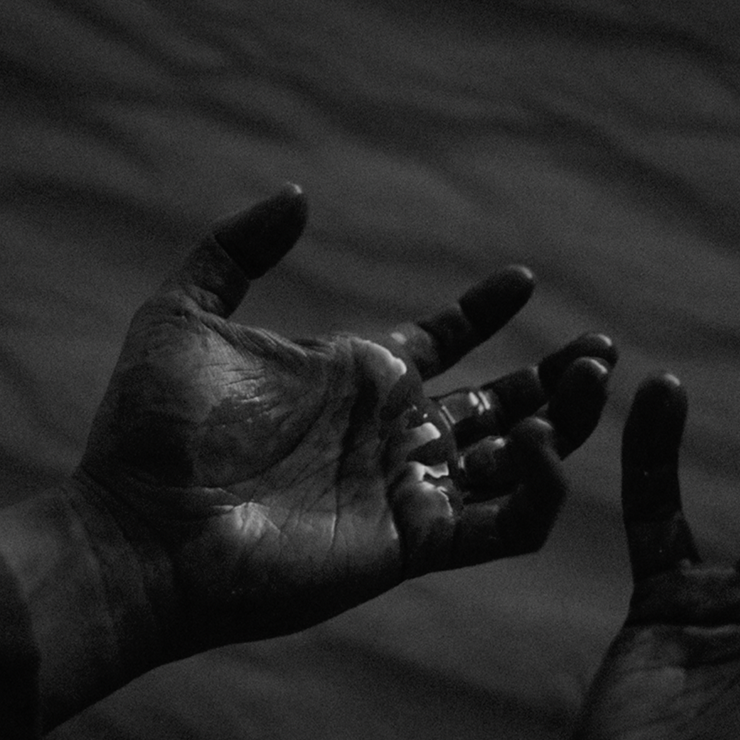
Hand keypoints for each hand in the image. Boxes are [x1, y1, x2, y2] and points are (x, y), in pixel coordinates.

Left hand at [72, 185, 615, 658]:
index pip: (444, 342)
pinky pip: (505, 525)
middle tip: (601, 348)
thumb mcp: (184, 313)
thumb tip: (300, 195)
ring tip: (592, 379)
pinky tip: (542, 448)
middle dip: (555, 377)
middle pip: (499, 403)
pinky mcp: (412, 544)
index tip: (522, 278)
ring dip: (565, 424)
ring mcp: (405, 492)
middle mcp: (390, 435)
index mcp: (355, 378)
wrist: (137, 529)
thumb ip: (236, 248)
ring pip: (517, 460)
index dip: (485, 311)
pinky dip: (542, 493)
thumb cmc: (152, 429)